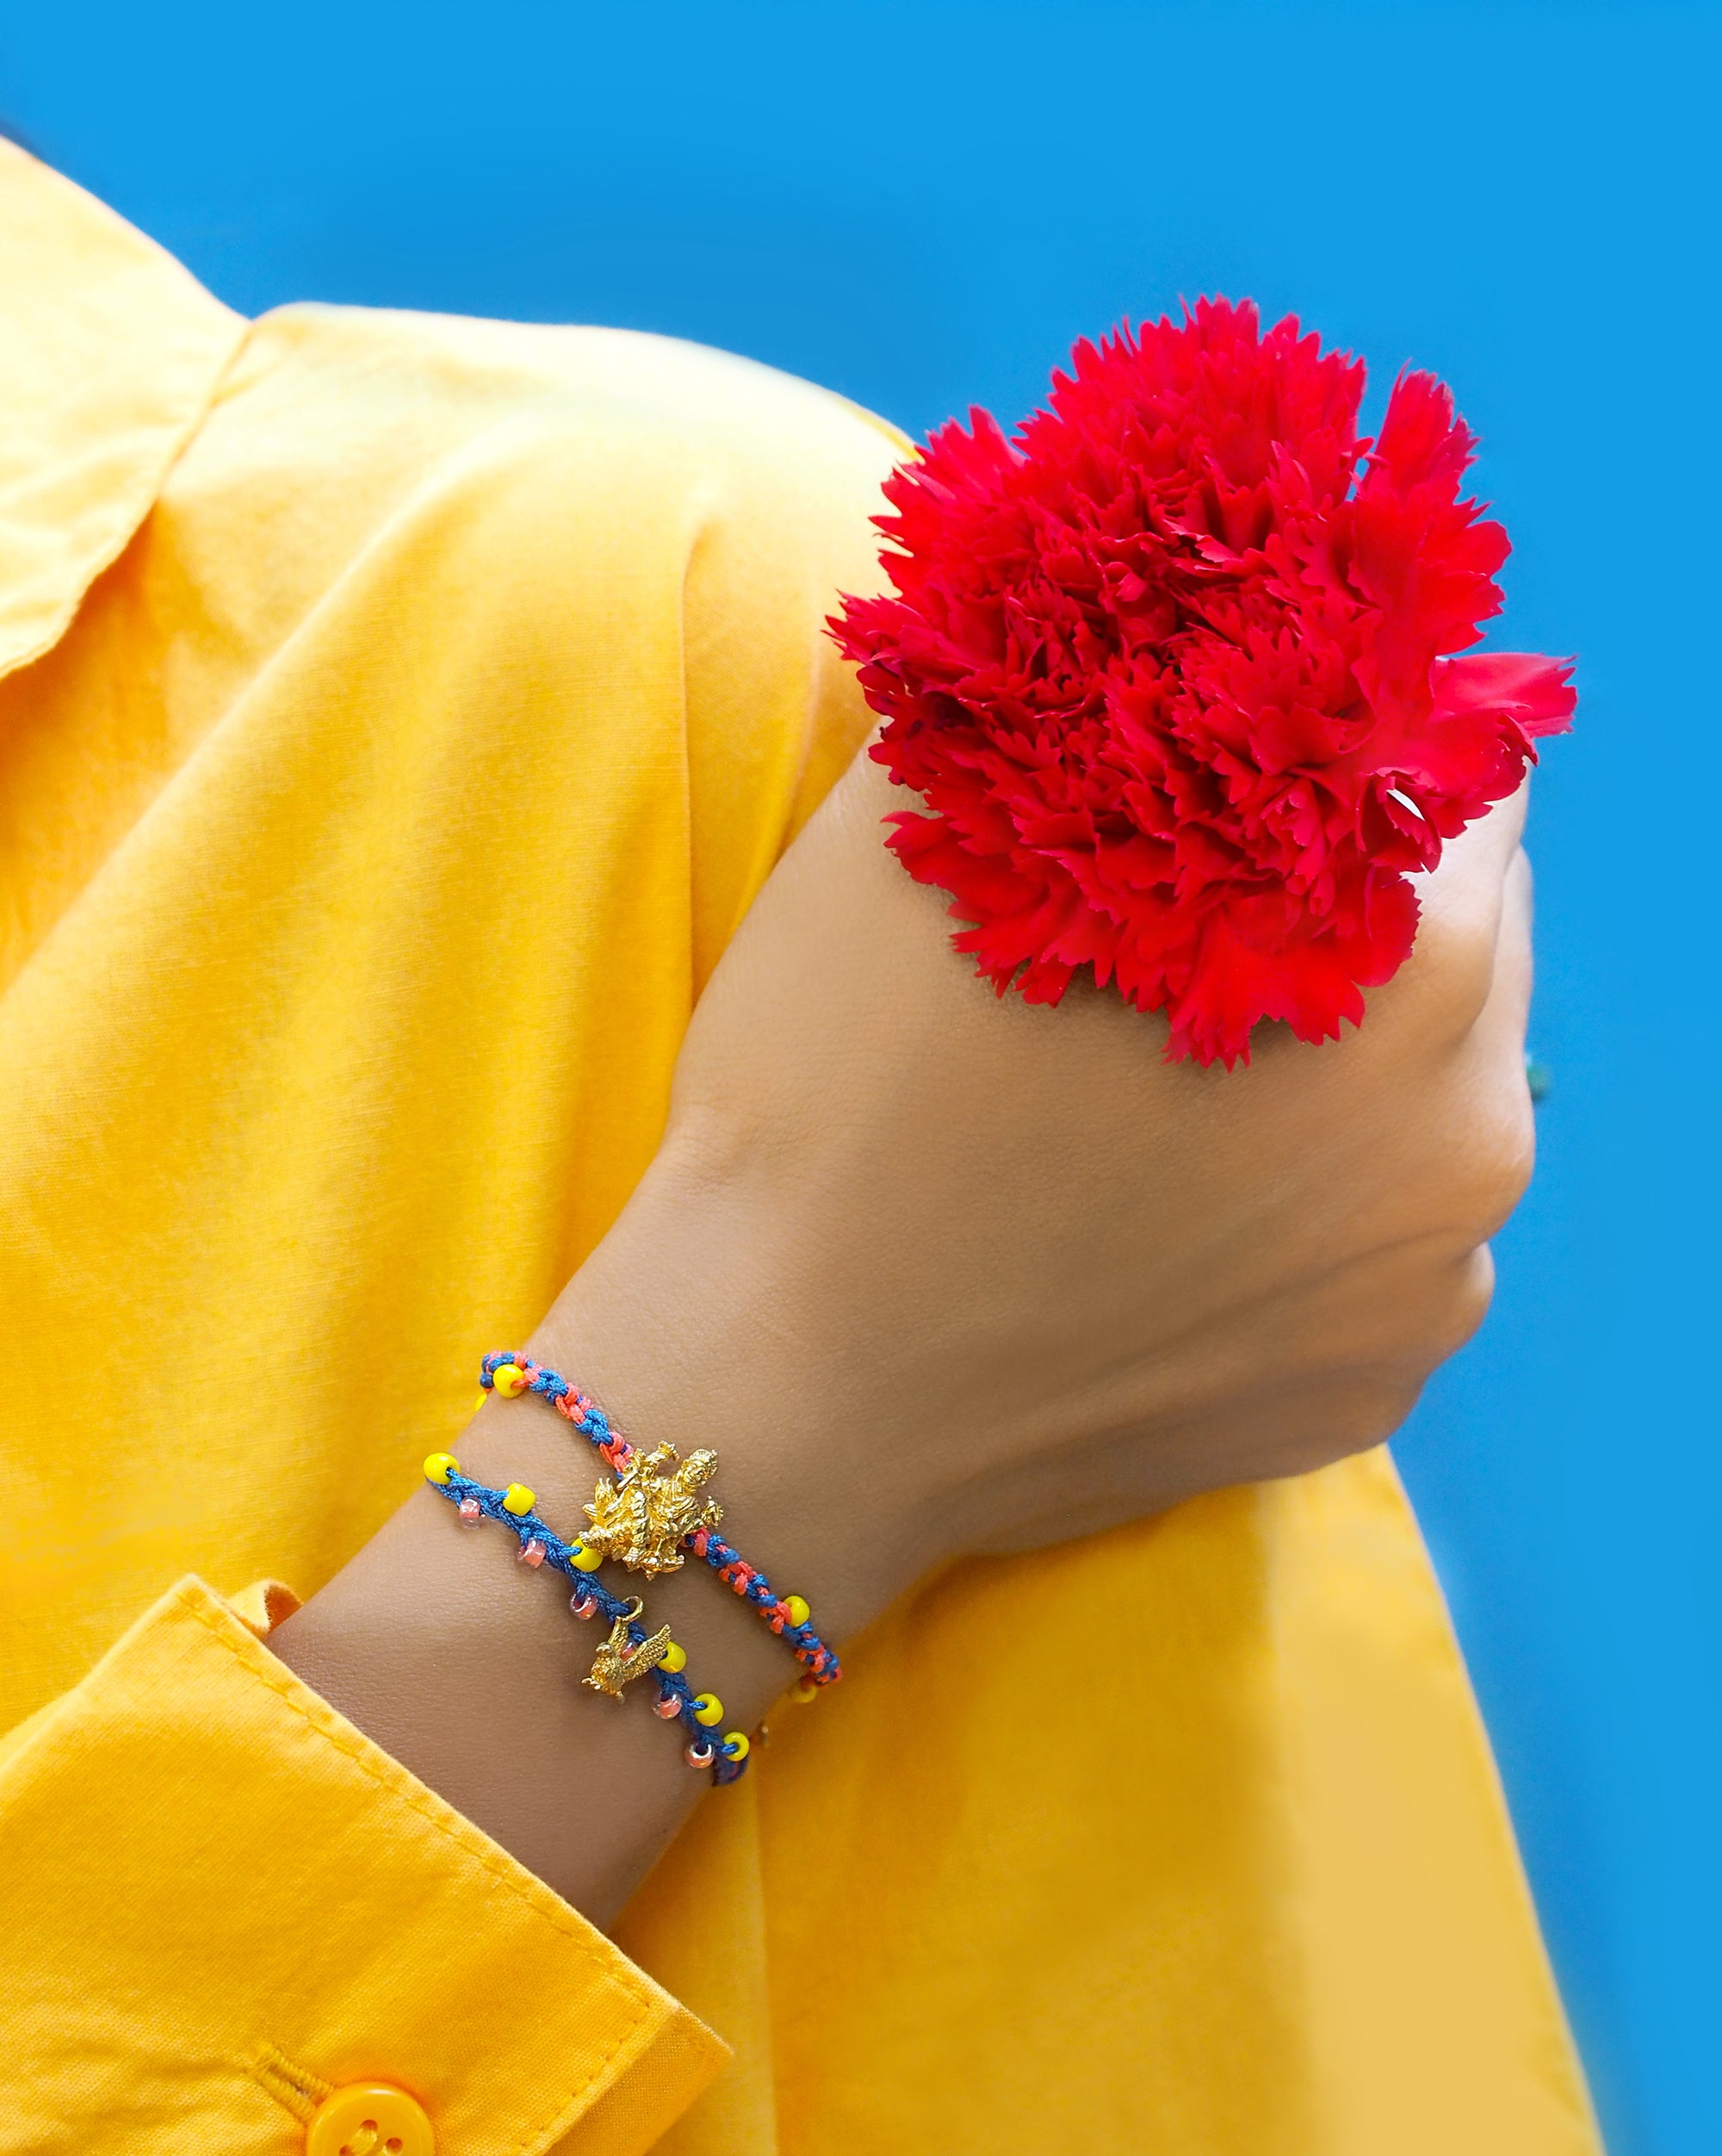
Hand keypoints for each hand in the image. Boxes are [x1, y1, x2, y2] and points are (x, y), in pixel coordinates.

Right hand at [275, 751, 1533, 1918]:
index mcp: (1407, 951)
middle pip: (1464, 943)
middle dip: (1349, 903)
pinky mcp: (1370, 1390)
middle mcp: (1470, 1124)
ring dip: (1337, 1063)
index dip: (1342, 735)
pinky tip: (1174, 1210)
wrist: (777, 1396)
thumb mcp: (936, 825)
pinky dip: (1309, 1209)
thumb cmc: (837, 1094)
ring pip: (1425, 1102)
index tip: (1241, 758)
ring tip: (1168, 1079)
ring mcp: (1430, 1283)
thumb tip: (1159, 610)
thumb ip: (1094, 694)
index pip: (1455, 769)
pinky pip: (1378, 1244)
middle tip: (1187, 918)